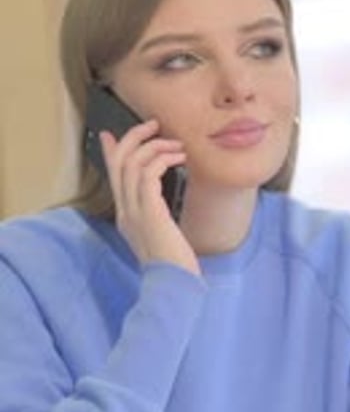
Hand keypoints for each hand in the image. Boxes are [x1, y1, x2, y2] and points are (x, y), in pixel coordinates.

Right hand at [100, 120, 200, 275]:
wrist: (174, 285)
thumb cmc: (175, 265)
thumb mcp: (162, 236)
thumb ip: (158, 217)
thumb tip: (161, 202)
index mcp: (125, 217)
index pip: (113, 177)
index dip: (110, 153)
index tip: (110, 135)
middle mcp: (125, 211)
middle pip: (119, 162)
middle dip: (133, 137)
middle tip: (152, 125)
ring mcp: (135, 211)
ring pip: (133, 163)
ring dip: (155, 146)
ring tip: (177, 145)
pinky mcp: (149, 211)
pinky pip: (148, 173)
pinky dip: (162, 159)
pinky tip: (178, 159)